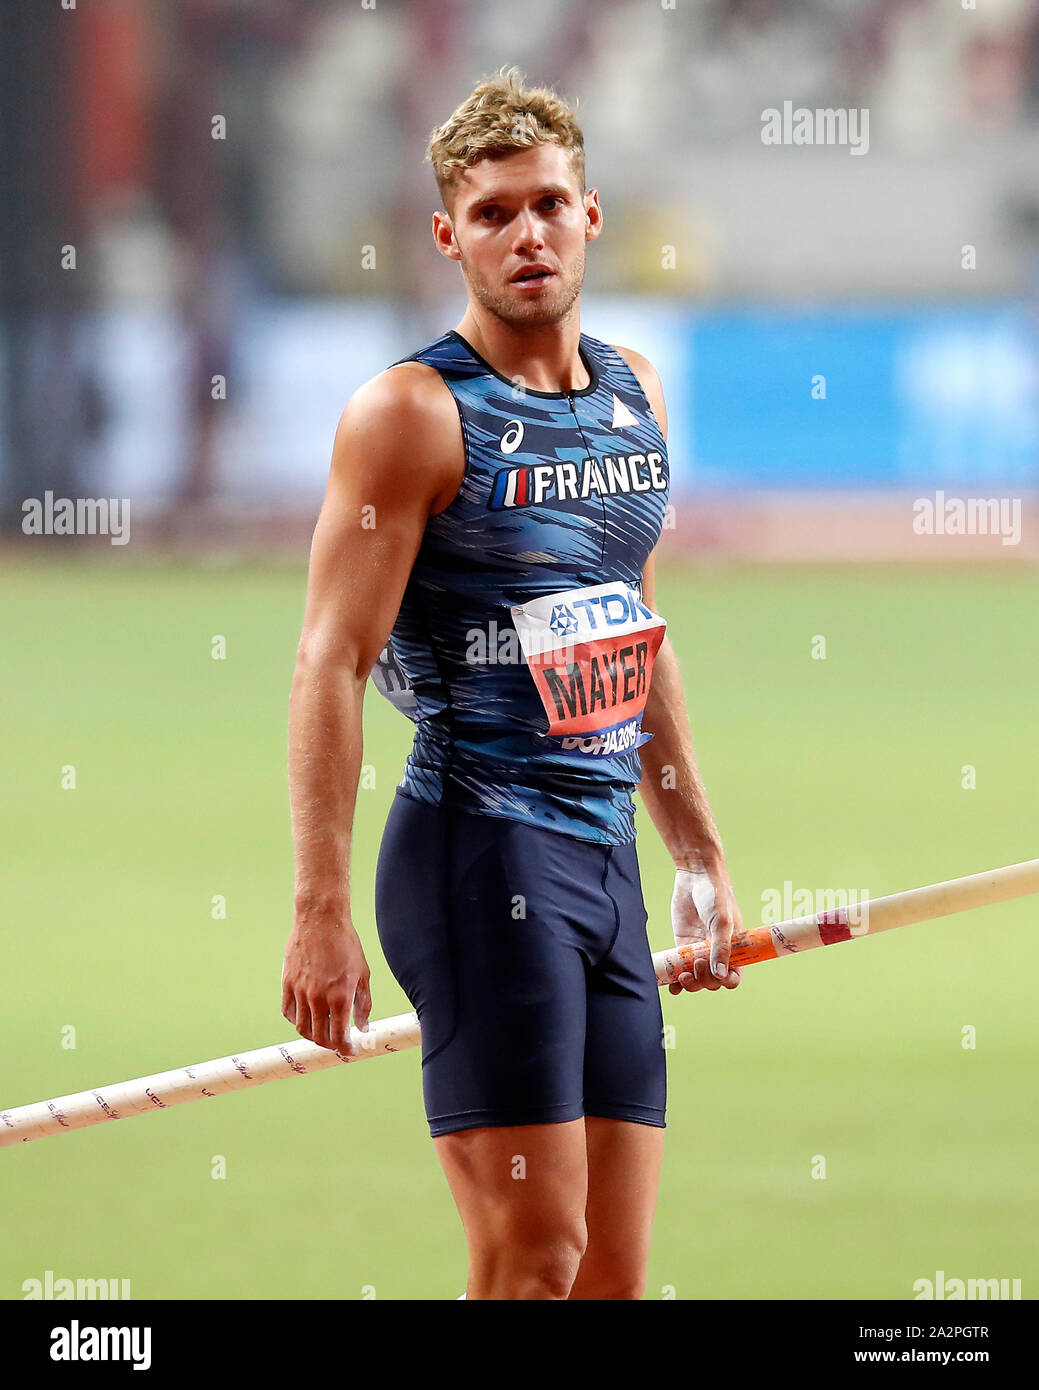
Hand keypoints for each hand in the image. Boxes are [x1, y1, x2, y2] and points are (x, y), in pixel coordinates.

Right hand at [281, 908, 371, 1053]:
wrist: (321, 920)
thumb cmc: (346, 944)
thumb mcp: (363, 974)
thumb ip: (363, 1004)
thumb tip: (363, 1027)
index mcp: (340, 997)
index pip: (340, 1036)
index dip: (346, 1049)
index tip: (351, 1052)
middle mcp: (318, 998)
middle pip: (320, 1036)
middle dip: (330, 1045)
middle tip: (338, 1043)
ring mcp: (300, 991)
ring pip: (302, 1027)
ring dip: (313, 1036)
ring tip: (322, 1033)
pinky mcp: (287, 983)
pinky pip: (288, 1012)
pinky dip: (296, 1020)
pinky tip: (306, 1018)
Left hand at [669, 867, 743, 993]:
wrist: (696, 876)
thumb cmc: (716, 895)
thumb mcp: (721, 921)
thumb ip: (720, 948)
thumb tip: (720, 975)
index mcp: (734, 949)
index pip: (734, 976)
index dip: (726, 981)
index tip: (717, 975)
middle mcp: (717, 953)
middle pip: (713, 981)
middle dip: (705, 980)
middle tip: (697, 963)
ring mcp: (699, 950)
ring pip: (696, 979)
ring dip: (691, 983)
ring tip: (682, 975)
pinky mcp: (683, 945)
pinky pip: (681, 968)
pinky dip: (676, 981)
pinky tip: (672, 986)